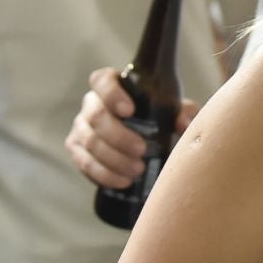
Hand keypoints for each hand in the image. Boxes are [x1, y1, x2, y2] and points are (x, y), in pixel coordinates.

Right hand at [63, 65, 198, 187]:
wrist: (148, 143)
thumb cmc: (161, 118)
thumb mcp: (177, 112)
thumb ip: (184, 112)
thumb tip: (182, 123)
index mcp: (113, 85)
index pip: (102, 81)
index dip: (111, 94)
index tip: (130, 110)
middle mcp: (92, 103)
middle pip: (95, 116)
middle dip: (118, 136)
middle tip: (141, 150)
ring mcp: (81, 126)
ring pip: (89, 142)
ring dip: (113, 159)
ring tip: (137, 170)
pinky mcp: (77, 150)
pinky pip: (84, 163)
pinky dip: (103, 174)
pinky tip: (123, 181)